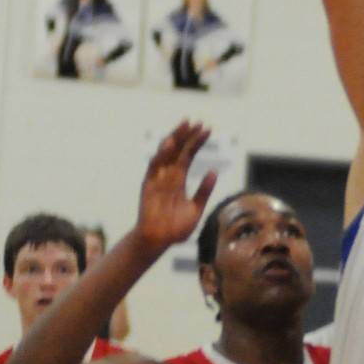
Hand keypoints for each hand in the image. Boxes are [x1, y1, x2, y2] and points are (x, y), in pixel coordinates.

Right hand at [136, 121, 217, 252]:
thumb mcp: (196, 209)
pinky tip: (170, 142)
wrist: (159, 241)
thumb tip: (214, 172)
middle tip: (198, 122)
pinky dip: (162, 154)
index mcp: (179, 179)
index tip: (207, 129)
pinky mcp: (149, 184)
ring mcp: (158, 178)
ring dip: (175, 138)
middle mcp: (168, 175)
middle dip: (188, 135)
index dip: (197, 142)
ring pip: (167, 153)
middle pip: (178, 149)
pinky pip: (155, 166)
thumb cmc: (175, 228)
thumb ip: (204, 191)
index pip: (189, 154)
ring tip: (185, 125)